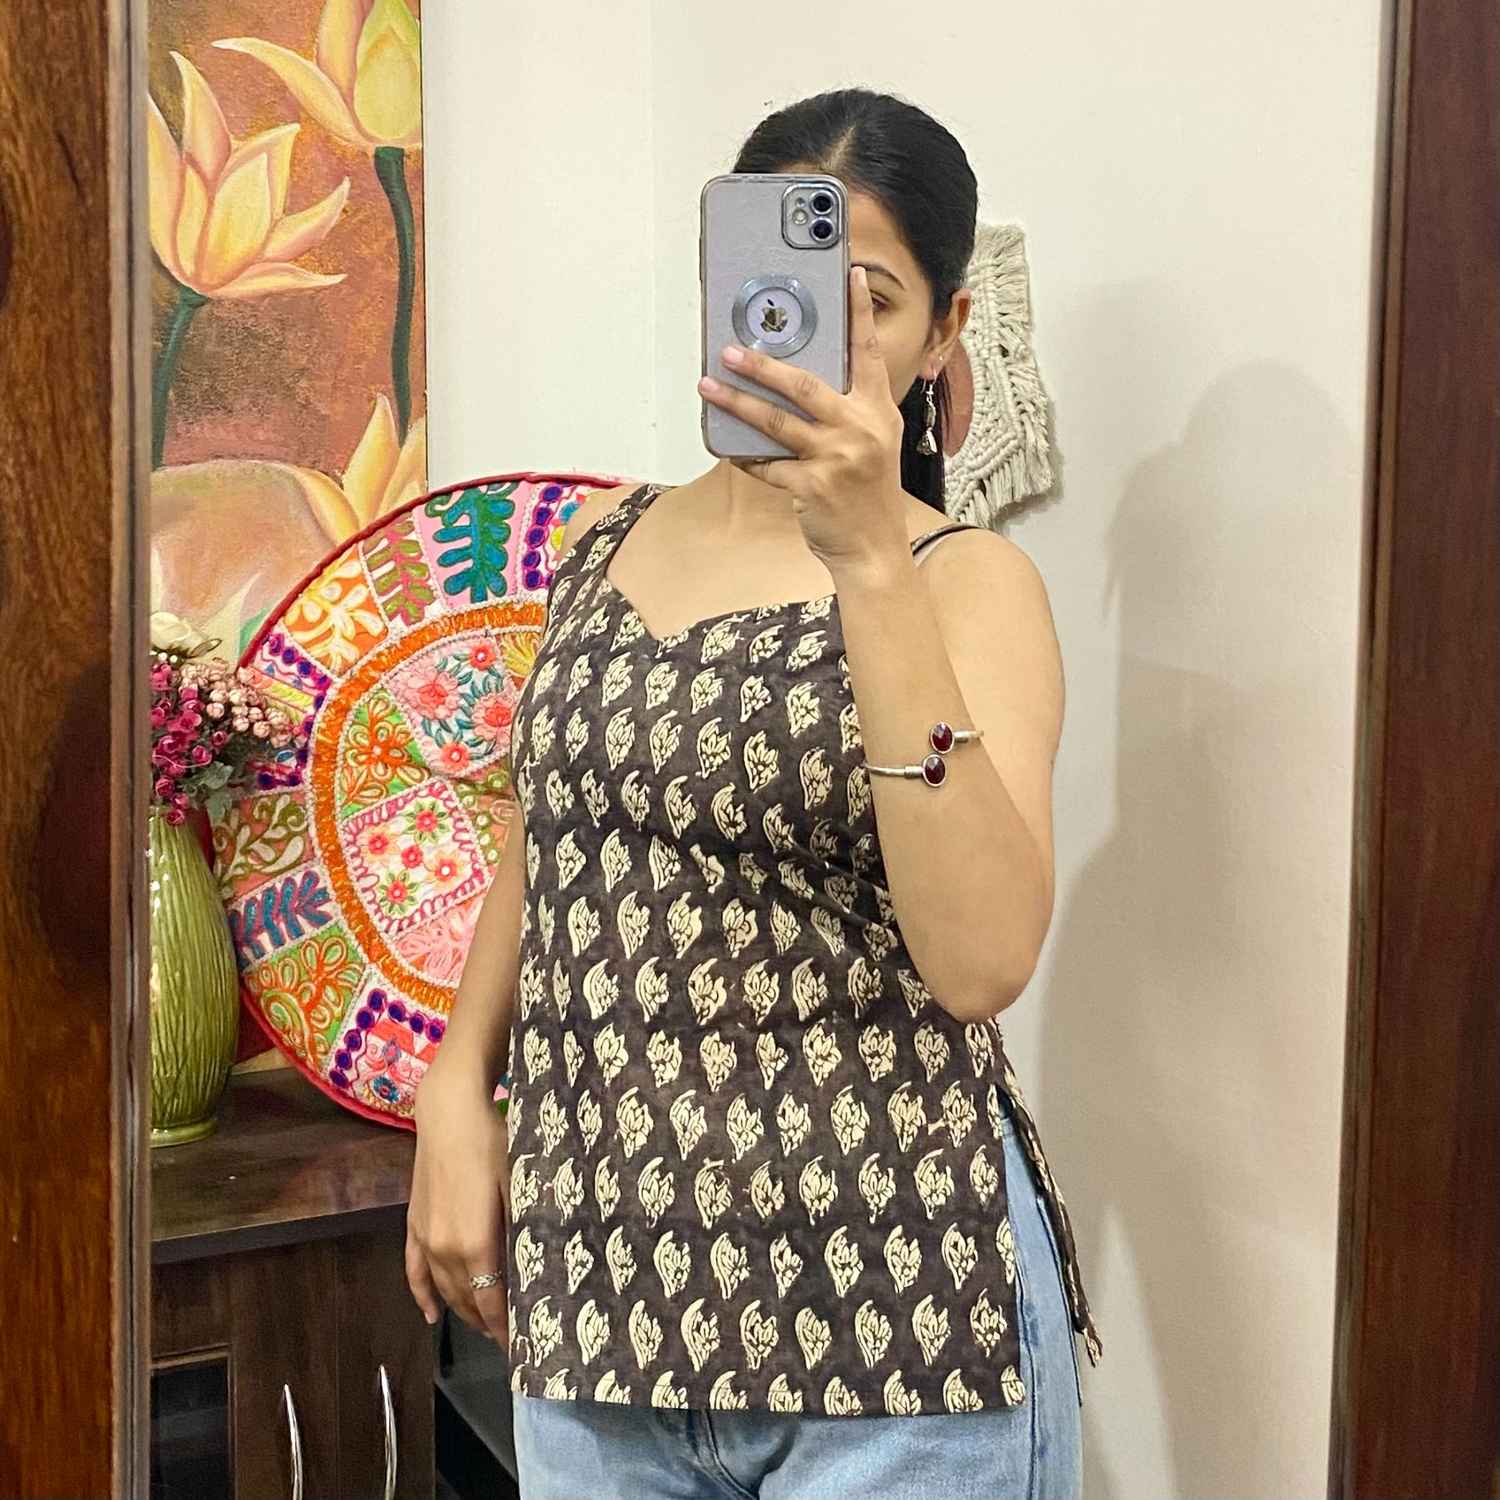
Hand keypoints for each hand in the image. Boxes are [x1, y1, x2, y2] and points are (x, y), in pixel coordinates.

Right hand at [405, 1055, 511, 1343]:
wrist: (450, 1113)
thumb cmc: (493, 1144)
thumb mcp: (520, 1186)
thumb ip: (523, 1232)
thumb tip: (536, 1268)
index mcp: (475, 1245)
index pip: (491, 1303)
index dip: (505, 1330)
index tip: (520, 1350)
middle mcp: (446, 1251)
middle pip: (468, 1301)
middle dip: (488, 1323)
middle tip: (509, 1338)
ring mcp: (425, 1238)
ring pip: (443, 1290)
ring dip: (462, 1311)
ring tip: (483, 1327)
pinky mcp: (414, 1224)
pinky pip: (415, 1271)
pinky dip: (423, 1295)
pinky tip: (431, 1314)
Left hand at [699, 264, 909, 575]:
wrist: (875, 549)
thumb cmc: (868, 495)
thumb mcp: (874, 445)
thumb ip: (848, 413)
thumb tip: (798, 384)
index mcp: (879, 412)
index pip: (868, 353)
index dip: (859, 313)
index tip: (850, 275)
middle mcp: (861, 429)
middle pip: (805, 385)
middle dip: (763, 365)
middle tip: (731, 349)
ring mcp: (837, 458)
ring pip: (777, 422)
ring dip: (738, 403)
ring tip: (709, 387)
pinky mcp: (813, 486)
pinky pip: (767, 465)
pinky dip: (745, 456)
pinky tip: (726, 446)